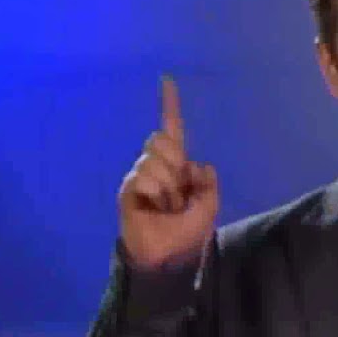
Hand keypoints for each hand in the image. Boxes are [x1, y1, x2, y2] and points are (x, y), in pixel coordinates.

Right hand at [118, 75, 218, 268]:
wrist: (168, 256)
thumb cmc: (187, 234)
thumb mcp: (209, 206)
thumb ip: (208, 183)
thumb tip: (198, 164)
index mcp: (177, 166)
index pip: (174, 130)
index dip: (170, 106)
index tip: (167, 80)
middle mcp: (157, 165)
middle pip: (162, 138)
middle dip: (175, 163)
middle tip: (177, 194)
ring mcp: (140, 176)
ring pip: (154, 158)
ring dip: (167, 186)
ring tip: (166, 206)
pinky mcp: (128, 188)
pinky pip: (143, 176)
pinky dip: (155, 192)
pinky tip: (153, 207)